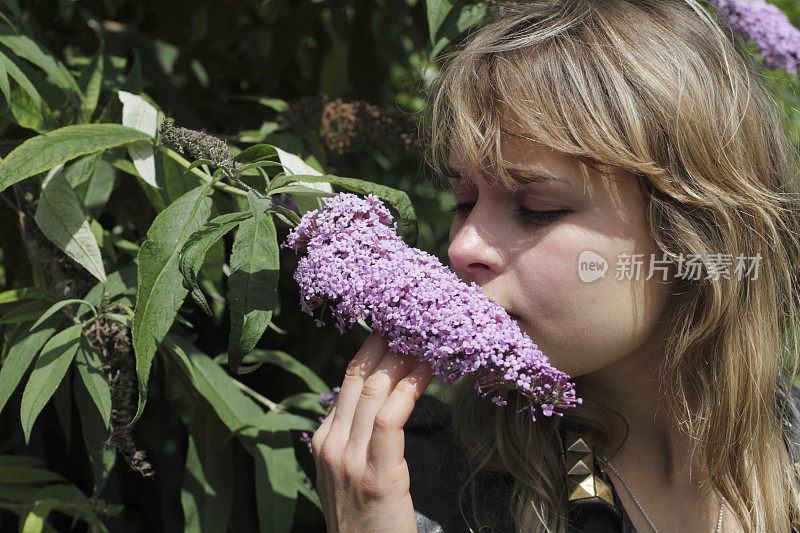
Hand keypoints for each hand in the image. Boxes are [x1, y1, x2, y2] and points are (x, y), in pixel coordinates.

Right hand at [311, 332, 433, 532]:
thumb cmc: (368, 518)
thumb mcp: (352, 471)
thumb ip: (361, 435)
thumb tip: (389, 396)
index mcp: (325, 437)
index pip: (348, 378)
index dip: (374, 347)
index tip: (399, 323)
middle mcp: (330, 442)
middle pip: (358, 375)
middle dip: (388, 341)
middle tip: (416, 315)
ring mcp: (348, 458)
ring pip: (373, 390)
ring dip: (403, 357)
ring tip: (427, 335)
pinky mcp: (375, 475)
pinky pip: (390, 419)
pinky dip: (409, 389)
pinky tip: (428, 370)